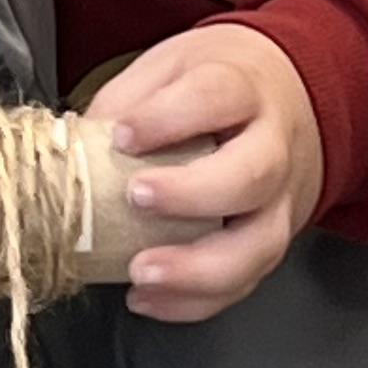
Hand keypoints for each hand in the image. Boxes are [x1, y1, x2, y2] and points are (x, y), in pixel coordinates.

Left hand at [87, 24, 323, 325]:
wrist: (291, 102)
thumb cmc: (219, 85)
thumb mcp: (172, 67)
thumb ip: (128, 101)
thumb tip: (75, 149)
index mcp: (245, 88)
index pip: (217, 97)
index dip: (169, 118)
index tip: (123, 135)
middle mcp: (274, 147)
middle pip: (252, 175)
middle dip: (193, 195)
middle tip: (136, 198)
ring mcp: (280, 202)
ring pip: (259, 244)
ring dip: (199, 269)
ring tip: (141, 273)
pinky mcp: (271, 243)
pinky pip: (244, 282)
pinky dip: (195, 301)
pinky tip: (150, 300)